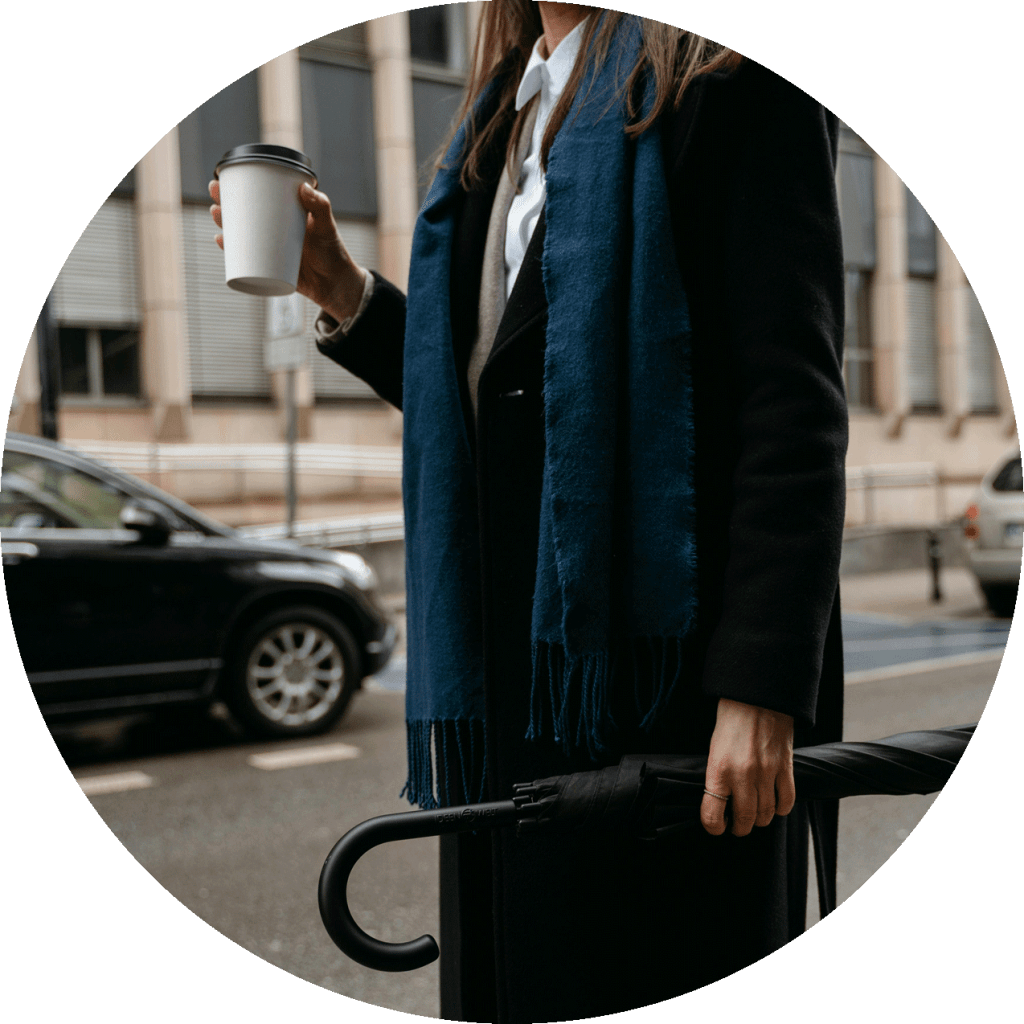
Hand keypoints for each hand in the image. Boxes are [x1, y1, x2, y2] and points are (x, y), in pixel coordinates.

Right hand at [207, 179, 366, 321]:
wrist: (336, 286)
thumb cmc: (334, 253)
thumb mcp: (327, 227)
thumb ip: (321, 206)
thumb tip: (303, 188)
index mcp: (286, 215)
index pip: (260, 196)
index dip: (242, 187)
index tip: (229, 177)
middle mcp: (274, 230)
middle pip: (245, 213)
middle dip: (226, 202)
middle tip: (216, 195)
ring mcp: (270, 248)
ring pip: (242, 234)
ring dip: (225, 223)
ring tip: (217, 215)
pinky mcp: (268, 267)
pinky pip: (245, 257)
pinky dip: (232, 250)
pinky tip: (221, 241)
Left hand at [700, 698, 795, 836]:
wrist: (755, 697)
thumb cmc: (731, 721)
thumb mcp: (714, 749)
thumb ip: (718, 776)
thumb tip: (720, 801)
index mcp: (719, 769)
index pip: (713, 814)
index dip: (713, 827)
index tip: (716, 827)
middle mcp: (743, 775)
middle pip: (744, 820)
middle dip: (739, 828)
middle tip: (737, 825)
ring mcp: (767, 773)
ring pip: (766, 815)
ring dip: (760, 820)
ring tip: (755, 816)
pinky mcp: (785, 767)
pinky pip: (787, 801)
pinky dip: (781, 808)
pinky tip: (775, 804)